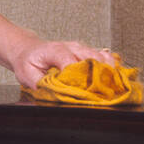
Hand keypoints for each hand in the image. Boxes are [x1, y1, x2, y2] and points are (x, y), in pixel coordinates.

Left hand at [7, 36, 121, 90]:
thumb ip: (41, 85)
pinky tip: (116, 79)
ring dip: (110, 72)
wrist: (30, 49)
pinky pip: (106, 57)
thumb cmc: (28, 62)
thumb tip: (52, 96)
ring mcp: (83, 48)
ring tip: (115, 88)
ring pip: (103, 57)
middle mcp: (72, 47)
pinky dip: (112, 68)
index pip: (71, 62)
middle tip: (105, 93)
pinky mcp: (88, 52)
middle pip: (93, 59)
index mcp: (56, 51)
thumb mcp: (27, 75)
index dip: (79, 78)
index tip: (85, 92)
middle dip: (100, 76)